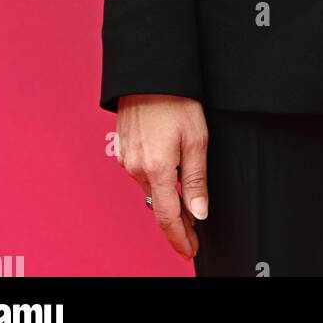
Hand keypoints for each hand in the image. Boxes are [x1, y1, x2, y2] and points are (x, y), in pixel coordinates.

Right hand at [115, 94, 209, 259]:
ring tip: (185, 204)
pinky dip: (155, 180)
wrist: (149, 72)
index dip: (180, 238)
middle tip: (193, 234)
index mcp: (157, 168)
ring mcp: (127, 158)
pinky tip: (168, 174)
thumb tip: (199, 213)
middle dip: (176, 221)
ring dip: (166, 198)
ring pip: (149, 188)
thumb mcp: (196, 139)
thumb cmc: (176, 100)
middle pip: (158, 205)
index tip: (190, 250)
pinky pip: (141, 173)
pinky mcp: (123, 148)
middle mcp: (137, 168)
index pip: (168, 217)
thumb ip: (196, 180)